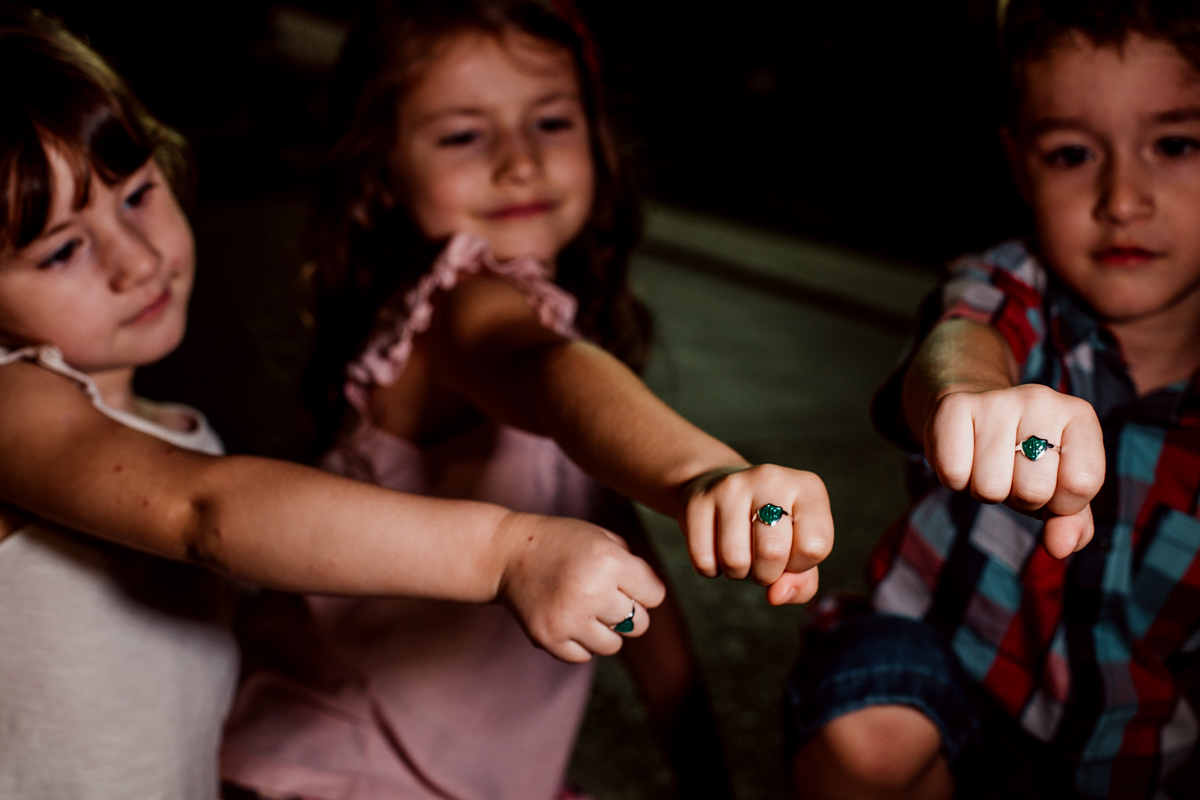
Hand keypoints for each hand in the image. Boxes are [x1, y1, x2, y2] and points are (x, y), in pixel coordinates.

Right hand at [498, 513, 665, 663]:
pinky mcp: (549, 638)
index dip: (643, 588)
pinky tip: (568, 618)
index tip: (624, 581)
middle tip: (606, 597)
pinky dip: (580, 642)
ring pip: (613, 645)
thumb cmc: (562, 543)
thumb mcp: (602, 537)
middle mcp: (591, 591)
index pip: (655, 596)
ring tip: (586, 609)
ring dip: (605, 630)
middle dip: (628, 612)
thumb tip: (652, 600)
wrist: (509, 553)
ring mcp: (568, 619)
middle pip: (639, 624)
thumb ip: (634, 565)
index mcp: (610, 561)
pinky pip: (583, 656)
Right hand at [681, 464, 833, 605]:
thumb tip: (776, 596)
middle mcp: (771, 478)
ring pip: (735, 560)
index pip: (814, 546)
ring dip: (737, 572)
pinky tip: (717, 545)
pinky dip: (711, 567)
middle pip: (773, 553)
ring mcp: (731, 486)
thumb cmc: (769, 528)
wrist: (719, 487)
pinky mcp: (698, 500)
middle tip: (761, 559)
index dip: (799, 565)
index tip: (790, 552)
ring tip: (740, 550)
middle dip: (766, 574)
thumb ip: (802, 582)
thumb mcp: (797, 550)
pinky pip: (704, 561)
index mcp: (807, 487)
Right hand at [926, 384, 1103, 557]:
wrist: (973, 413)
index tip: (1052, 488)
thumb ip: (1072, 521)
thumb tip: (1062, 548)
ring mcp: (996, 400)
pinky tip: (963, 457)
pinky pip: (953, 472)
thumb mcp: (1057, 490)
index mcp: (1079, 416)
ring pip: (990, 487)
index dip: (1063, 504)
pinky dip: (955, 480)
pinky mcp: (954, 406)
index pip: (1082, 483)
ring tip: (986, 466)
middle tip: (1012, 474)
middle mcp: (1041, 399)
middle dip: (1019, 498)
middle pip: (1033, 490)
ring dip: (985, 490)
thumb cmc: (1022, 459)